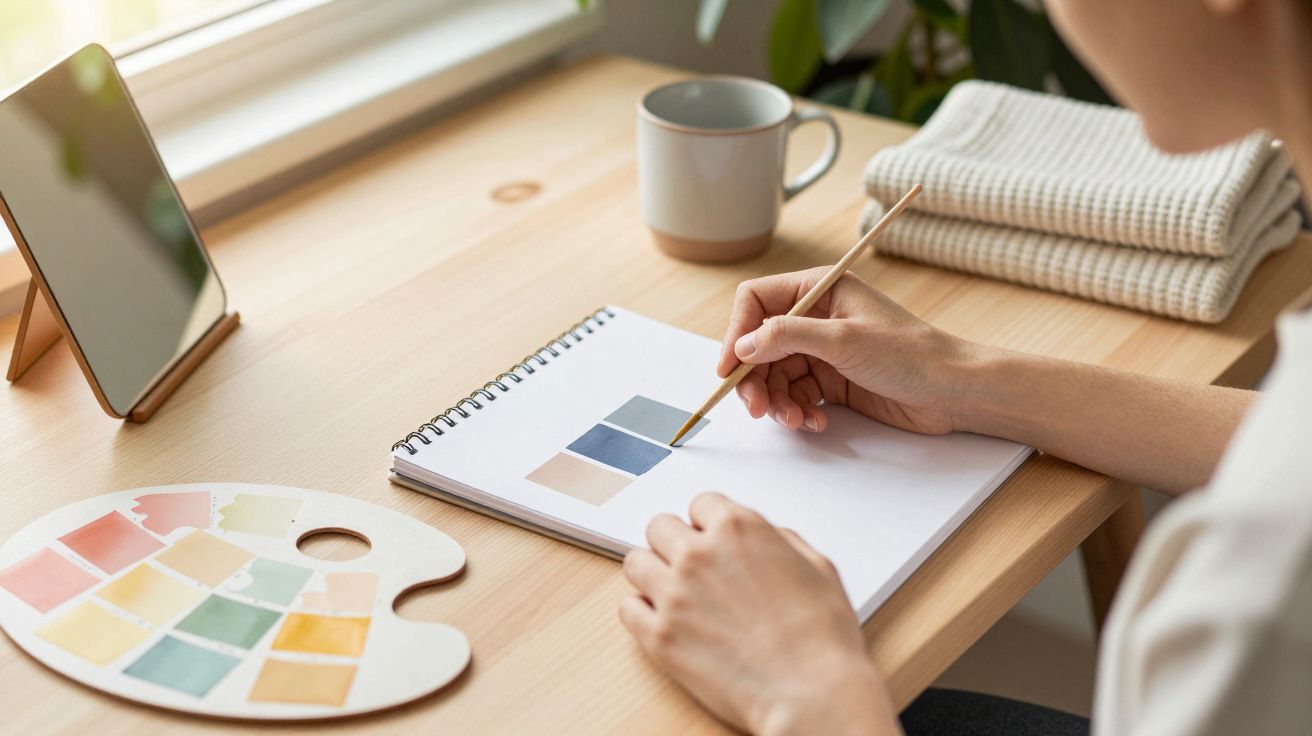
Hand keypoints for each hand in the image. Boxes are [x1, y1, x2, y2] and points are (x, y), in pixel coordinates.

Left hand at [620, 493, 899, 735]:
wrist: (813, 692)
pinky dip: (641, 612)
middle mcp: (699, 554)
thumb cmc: (823, 638)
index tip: (712, 539)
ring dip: (653, 572)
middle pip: (659, 527)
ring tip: (673, 591)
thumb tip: (766, 538)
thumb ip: (782, 541)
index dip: (709, 524)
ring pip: (635, 562)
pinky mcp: (659, 636)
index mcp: (738, 528)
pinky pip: (627, 608)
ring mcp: (674, 594)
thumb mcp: (818, 567)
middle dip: (676, 542)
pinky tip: (664, 620)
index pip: (700, 504)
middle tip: (691, 565)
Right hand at [718, 267, 976, 435]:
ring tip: (795, 420)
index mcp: (818, 289)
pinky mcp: (831, 381)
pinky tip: (816, 423)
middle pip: (758, 344)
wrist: (953, 391)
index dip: (735, 333)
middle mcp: (815, 317)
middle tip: (758, 409)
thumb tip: (741, 345)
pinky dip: (797, 411)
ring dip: (778, 402)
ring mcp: (822, 350)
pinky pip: (795, 395)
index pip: (755, 301)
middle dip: (754, 379)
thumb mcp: (842, 339)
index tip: (728, 369)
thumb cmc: (909, 354)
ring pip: (774, 375)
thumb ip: (786, 336)